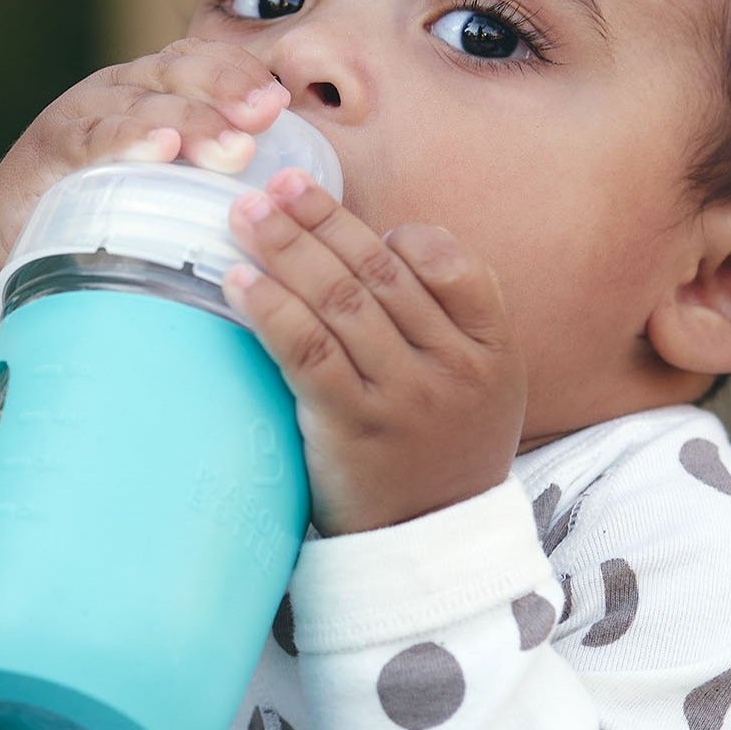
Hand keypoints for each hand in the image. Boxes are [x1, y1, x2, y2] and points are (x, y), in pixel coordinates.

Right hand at [0, 39, 289, 348]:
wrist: (13, 240)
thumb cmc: (105, 210)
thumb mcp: (164, 180)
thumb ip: (214, 172)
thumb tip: (291, 194)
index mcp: (155, 89)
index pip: (204, 61)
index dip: (242, 73)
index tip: (281, 102)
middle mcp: (120, 90)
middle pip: (181, 74)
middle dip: (228, 90)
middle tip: (266, 115)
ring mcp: (83, 114)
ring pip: (144, 105)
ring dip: (192, 122)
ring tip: (233, 148)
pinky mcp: (49, 150)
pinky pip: (91, 138)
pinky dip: (126, 140)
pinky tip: (158, 148)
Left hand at [223, 169, 526, 535]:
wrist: (429, 545)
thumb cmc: (441, 451)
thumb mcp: (481, 385)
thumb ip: (447, 318)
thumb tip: (369, 243)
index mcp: (493, 349)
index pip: (452, 266)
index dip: (395, 232)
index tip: (346, 210)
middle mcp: (455, 369)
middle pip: (381, 274)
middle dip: (321, 220)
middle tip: (274, 184)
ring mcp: (405, 399)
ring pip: (341, 303)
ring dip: (287, 249)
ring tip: (244, 215)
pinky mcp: (354, 429)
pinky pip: (308, 352)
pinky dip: (271, 309)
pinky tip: (237, 282)